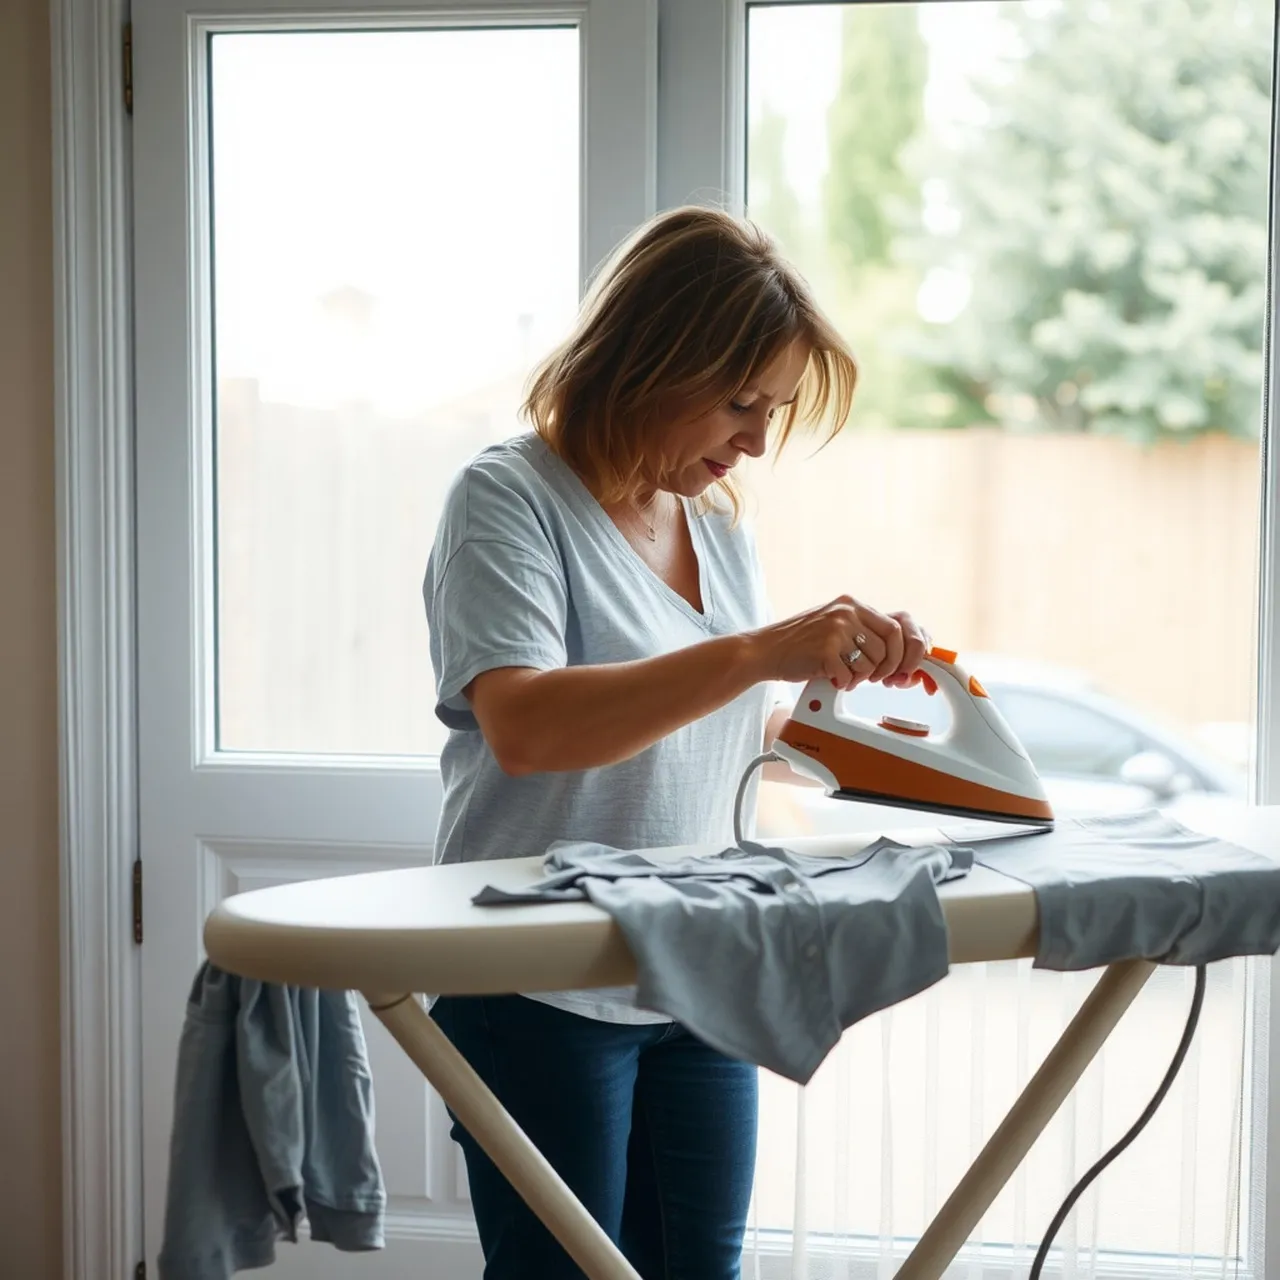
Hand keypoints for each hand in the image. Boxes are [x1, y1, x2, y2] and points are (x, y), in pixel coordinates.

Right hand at [751, 596, 932, 690]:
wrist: (765, 650)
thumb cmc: (800, 643)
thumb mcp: (836, 625)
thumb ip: (865, 632)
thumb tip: (905, 653)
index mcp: (853, 604)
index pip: (899, 624)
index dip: (910, 649)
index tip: (908, 667)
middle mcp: (847, 612)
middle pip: (891, 645)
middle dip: (890, 668)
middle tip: (880, 679)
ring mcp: (836, 629)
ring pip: (873, 663)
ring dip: (862, 677)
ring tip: (844, 673)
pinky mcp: (825, 649)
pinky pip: (852, 676)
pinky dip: (844, 683)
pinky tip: (831, 676)